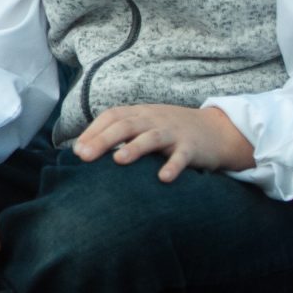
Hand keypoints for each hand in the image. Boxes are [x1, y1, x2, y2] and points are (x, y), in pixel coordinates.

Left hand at [72, 103, 253, 181]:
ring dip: (134, 148)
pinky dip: (173, 166)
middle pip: (125, 126)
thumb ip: (118, 134)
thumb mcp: (145, 126)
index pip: (112, 116)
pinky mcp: (192, 147)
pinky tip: (164, 178)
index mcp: (140, 114)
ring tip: (118, 160)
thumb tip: (81, 150)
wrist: (216, 130)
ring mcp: (173, 132)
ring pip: (151, 137)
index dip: (93, 131)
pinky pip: (182, 156)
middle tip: (84, 157)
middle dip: (103, 140)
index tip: (76, 151)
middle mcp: (154, 120)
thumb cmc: (170, 131)